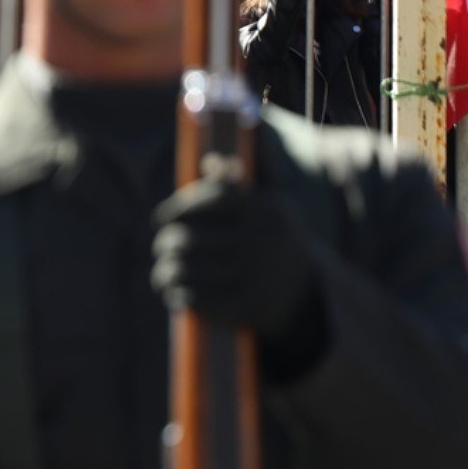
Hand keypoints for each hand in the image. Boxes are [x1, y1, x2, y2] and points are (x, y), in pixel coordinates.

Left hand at [151, 172, 316, 340]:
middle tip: (162, 248)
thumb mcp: (264, 209)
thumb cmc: (271, 240)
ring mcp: (257, 276)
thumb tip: (209, 161)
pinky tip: (175, 294)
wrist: (306, 293)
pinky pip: (197, 299)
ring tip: (162, 274)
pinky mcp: (248, 307)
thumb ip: (234, 186)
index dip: (180, 207)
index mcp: (266, 210)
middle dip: (166, 243)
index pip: (211, 198)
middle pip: (189, 238)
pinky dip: (180, 295)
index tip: (161, 218)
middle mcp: (262, 241)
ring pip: (186, 271)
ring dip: (165, 273)